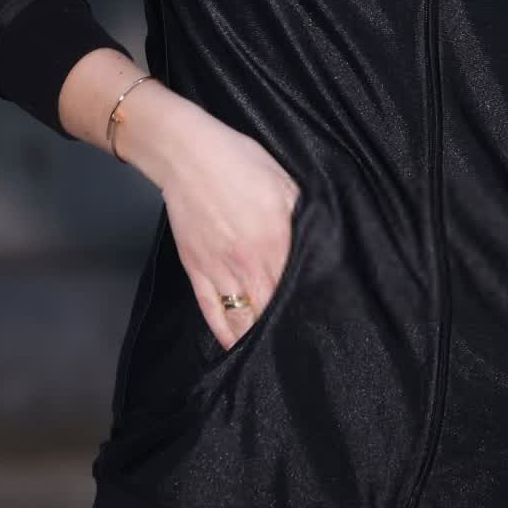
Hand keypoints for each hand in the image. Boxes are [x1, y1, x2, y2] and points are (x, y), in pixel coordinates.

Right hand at [121, 94, 302, 353]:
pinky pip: (212, 313)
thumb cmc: (237, 161)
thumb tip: (320, 242)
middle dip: (287, 327)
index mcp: (274, 240)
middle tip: (303, 344)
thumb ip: (302, 218)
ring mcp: (218, 270)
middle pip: (272, 310)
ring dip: (258, 338)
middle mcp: (247, 262)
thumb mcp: (284, 183)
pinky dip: (225, 334)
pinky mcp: (196, 271)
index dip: (308, 306)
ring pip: (242, 319)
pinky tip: (237, 346)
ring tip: (275, 352)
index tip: (321, 319)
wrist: (186, 155)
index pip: (297, 287)